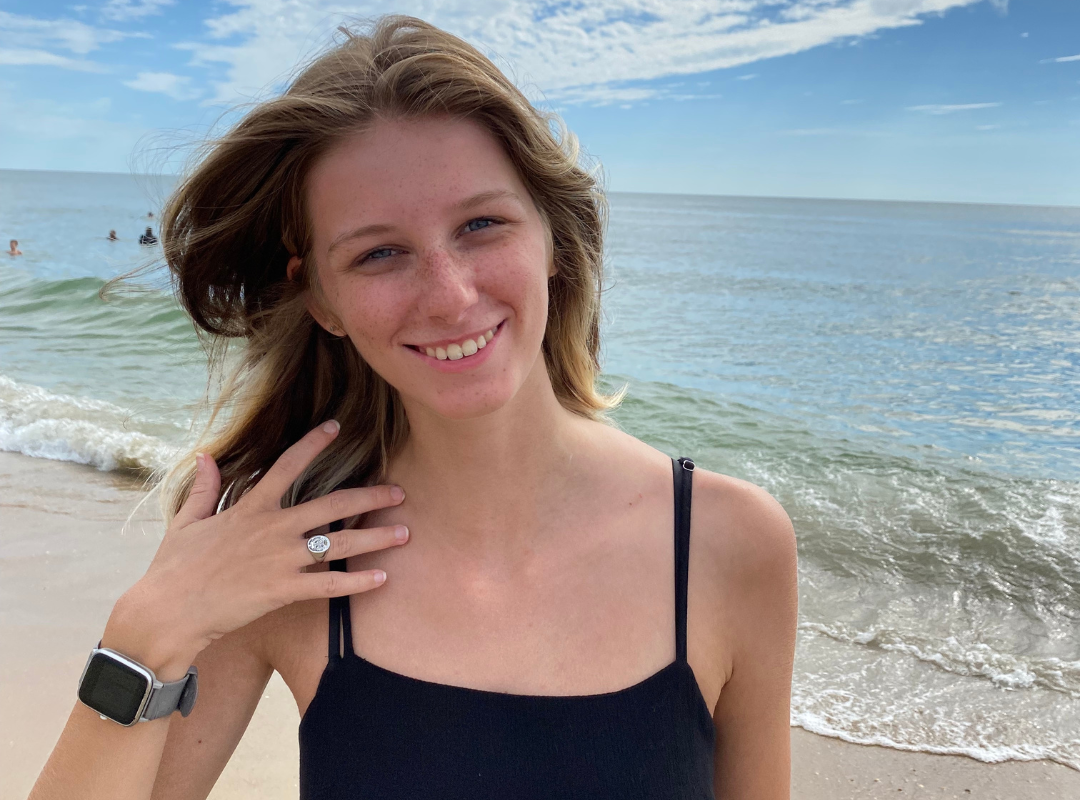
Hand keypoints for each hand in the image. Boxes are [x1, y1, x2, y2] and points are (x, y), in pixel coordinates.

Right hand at [102, 419, 406, 678]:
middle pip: (332, 506)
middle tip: (399, 492)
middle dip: (370, 498)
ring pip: (340, 545)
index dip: (313, 443)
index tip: (336, 426)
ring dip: (376, 539)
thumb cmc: (174, 568)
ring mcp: (280, 560)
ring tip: (405, 534)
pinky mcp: (283, 590)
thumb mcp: (186, 522)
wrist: (168, 613)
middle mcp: (272, 528)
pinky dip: (358, 582)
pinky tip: (382, 578)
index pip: (287, 465)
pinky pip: (329, 586)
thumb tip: (206, 457)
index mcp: (250, 508)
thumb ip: (204, 489)